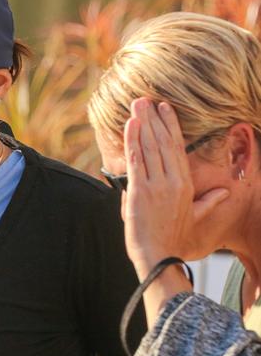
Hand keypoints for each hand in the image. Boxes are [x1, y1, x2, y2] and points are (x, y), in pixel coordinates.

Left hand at [123, 99, 229, 278]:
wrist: (159, 256)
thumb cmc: (175, 239)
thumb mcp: (195, 217)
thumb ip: (208, 201)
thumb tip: (224, 191)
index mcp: (185, 184)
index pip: (177, 148)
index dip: (170, 126)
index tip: (165, 108)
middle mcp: (172, 180)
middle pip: (163, 142)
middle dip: (154, 119)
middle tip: (146, 99)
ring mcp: (156, 185)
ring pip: (149, 147)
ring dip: (142, 124)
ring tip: (137, 105)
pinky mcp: (139, 192)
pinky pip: (135, 161)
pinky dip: (132, 141)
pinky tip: (130, 126)